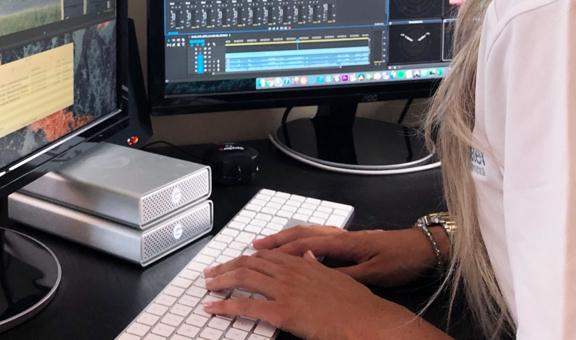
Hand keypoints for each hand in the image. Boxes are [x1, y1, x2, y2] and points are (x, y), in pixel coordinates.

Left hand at [202, 251, 437, 339]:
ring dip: (221, 280)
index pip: (265, 256)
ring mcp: (285, 291)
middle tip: (211, 272)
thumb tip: (310, 256)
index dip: (245, 258)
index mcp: (302, 263)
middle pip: (249, 263)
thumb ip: (318, 266)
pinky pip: (247, 306)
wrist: (368, 319)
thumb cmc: (357, 304)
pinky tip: (213, 307)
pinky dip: (226, 305)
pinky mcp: (283, 311)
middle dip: (226, 267)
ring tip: (207, 285)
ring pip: (243, 278)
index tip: (233, 261)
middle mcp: (290, 272)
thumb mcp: (336, 277)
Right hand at [252, 225, 437, 286]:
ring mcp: (342, 235)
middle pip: (299, 233)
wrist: (421, 248)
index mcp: (342, 243)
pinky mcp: (348, 240)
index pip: (303, 244)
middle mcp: (338, 235)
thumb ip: (344, 273)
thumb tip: (315, 274)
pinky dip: (299, 239)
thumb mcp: (373, 273)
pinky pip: (316, 235)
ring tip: (265, 244)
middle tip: (252, 246)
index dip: (280, 250)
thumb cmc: (399, 260)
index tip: (260, 255)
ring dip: (284, 237)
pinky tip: (294, 246)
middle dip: (274, 240)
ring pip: (306, 232)